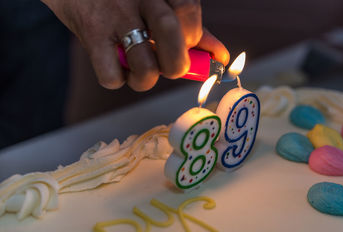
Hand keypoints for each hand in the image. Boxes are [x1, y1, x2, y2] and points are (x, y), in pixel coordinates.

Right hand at [41, 0, 229, 90]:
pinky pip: (112, 75)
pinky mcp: (91, 35)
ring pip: (145, 64)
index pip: (189, 11)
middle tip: (171, 67)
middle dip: (177, 64)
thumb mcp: (158, 3)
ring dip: (147, 78)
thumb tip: (218, 56)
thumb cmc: (122, 0)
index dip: (195, 39)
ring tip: (140, 70)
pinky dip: (118, 80)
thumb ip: (189, 26)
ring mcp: (113, 16)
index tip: (193, 51)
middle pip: (171, 34)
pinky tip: (117, 68)